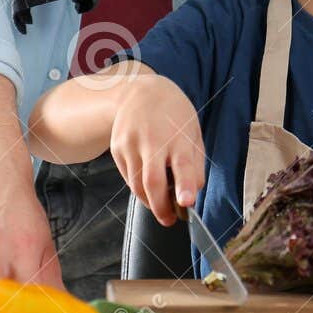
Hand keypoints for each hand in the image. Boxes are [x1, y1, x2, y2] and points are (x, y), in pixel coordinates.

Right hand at [110, 73, 205, 225]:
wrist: (141, 92)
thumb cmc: (174, 115)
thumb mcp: (193, 133)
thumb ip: (195, 165)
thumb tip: (191, 195)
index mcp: (178, 136)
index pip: (183, 164)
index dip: (184, 186)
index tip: (186, 202)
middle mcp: (152, 140)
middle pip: (152, 182)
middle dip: (161, 208)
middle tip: (169, 220)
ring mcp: (131, 144)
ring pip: (137, 185)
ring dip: (149, 201)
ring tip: (161, 205)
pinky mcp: (117, 148)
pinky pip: (128, 178)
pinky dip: (139, 187)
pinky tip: (148, 185)